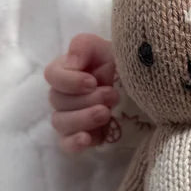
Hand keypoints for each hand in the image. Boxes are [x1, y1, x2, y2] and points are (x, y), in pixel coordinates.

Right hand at [45, 33, 118, 151]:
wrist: (138, 88)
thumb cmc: (119, 64)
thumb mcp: (106, 48)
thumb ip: (85, 46)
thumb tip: (72, 61)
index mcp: (66, 71)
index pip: (52, 75)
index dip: (70, 81)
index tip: (93, 82)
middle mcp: (63, 95)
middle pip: (58, 101)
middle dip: (86, 99)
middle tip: (112, 95)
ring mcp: (69, 117)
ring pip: (60, 122)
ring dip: (83, 118)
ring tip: (106, 113)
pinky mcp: (79, 137)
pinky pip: (66, 144)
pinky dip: (74, 142)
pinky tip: (87, 139)